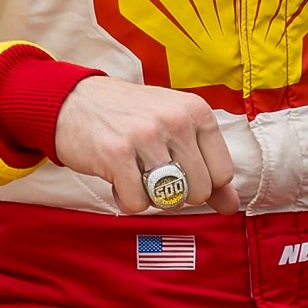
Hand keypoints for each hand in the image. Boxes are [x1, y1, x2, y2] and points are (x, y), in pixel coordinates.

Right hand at [54, 75, 240, 215]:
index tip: (179, 169)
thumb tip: (233, 205)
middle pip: (199, 191)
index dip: (201, 182)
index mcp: (196, 110)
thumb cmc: (130, 118)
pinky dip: (126, 200)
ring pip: (170, 199)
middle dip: (176, 194)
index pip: (222, 173)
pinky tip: (117, 178)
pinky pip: (137, 203)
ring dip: (150, 196)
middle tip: (153, 173)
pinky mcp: (116, 154)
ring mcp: (146, 136)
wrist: (74, 101)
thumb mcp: (175, 131)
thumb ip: (207, 167)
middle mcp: (175, 120)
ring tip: (135, 174)